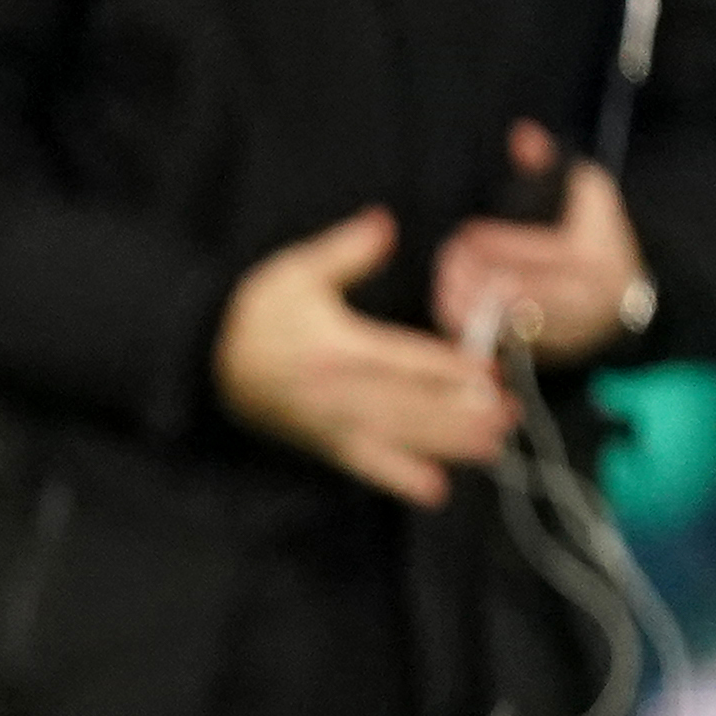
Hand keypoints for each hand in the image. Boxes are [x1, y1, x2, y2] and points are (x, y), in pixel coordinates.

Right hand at [214, 206, 512, 506]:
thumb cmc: (255, 312)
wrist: (204, 359)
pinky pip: (367, 468)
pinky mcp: (323, 445)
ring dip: (448, 446)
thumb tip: (387, 223)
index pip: (403, 360)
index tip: (490, 373)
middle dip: (464, 413)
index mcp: (337, 346)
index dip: (450, 369)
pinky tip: (435, 492)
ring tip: (493, 449)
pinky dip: (400, 481)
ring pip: (399, 438)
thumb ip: (345, 250)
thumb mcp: (294, 270)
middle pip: (411, 406)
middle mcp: (338, 392)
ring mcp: (331, 424)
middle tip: (511, 416)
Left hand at [432, 122, 649, 367]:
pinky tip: (450, 307)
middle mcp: (590, 298)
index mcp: (598, 255)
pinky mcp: (555, 353)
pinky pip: (508, 345)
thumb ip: (548, 165)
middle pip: (525, 291)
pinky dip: (476, 328)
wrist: (627, 297)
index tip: (465, 234)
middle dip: (478, 275)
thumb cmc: (593, 235)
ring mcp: (574, 330)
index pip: (543, 252)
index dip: (498, 244)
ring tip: (444, 281)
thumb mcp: (583, 193)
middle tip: (446, 259)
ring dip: (470, 303)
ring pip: (514, 323)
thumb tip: (522, 133)